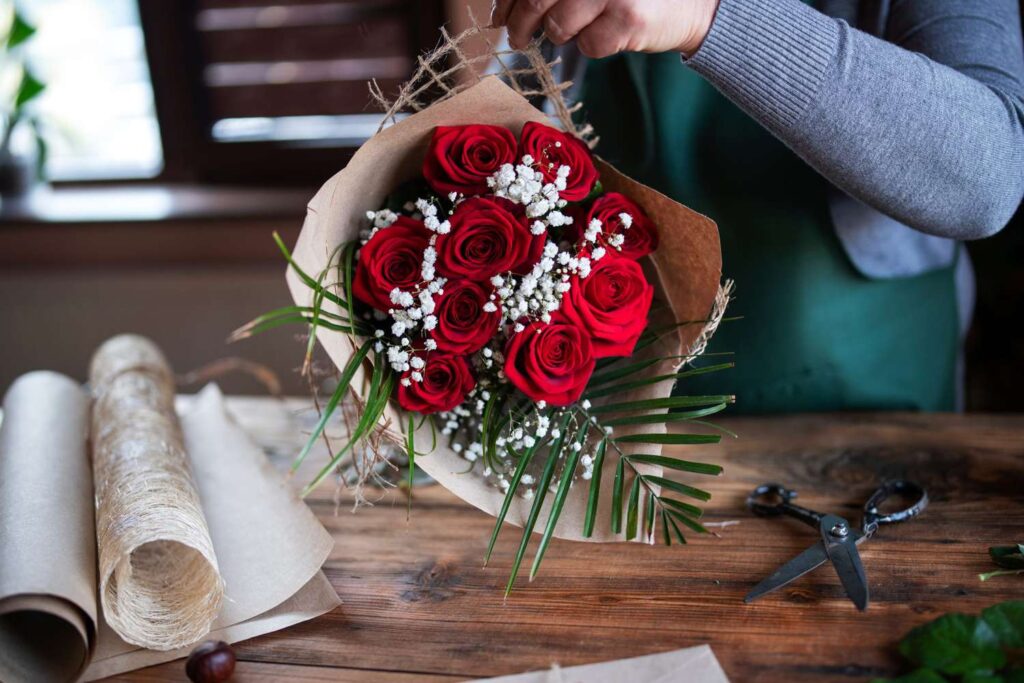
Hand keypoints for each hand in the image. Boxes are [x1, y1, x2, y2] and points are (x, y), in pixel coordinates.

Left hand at [491, 0, 719, 57]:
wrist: (694, 2)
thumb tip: (505, 8)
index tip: (500, 14)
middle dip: (520, 23)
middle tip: (516, 37)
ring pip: (559, 26)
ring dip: (561, 34)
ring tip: (576, 28)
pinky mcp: (628, 19)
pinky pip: (588, 45)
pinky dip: (592, 46)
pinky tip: (608, 33)